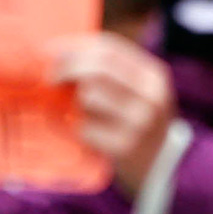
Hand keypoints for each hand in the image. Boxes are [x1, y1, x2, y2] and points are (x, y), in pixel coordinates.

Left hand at [55, 32, 176, 197]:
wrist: (161, 168)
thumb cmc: (138, 121)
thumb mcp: (138, 90)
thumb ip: (110, 70)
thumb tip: (60, 52)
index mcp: (153, 75)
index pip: (110, 47)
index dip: (76, 46)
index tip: (52, 49)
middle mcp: (151, 96)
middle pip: (99, 68)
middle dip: (68, 67)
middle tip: (51, 76)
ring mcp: (139, 122)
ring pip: (90, 95)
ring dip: (76, 102)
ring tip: (82, 112)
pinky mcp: (124, 147)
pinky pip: (86, 127)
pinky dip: (79, 129)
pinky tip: (89, 134)